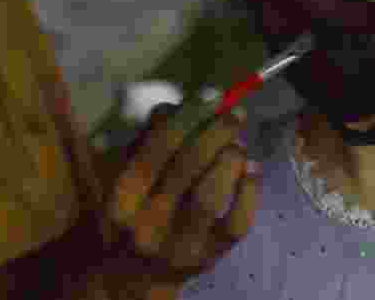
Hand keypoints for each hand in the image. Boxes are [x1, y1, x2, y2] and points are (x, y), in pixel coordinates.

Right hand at [97, 103, 257, 295]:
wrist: (133, 277)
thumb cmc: (133, 211)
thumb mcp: (125, 176)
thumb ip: (149, 140)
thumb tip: (185, 105)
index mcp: (122, 198)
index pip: (156, 149)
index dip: (188, 117)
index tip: (211, 96)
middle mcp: (147, 224)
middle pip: (187, 167)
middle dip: (216, 132)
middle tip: (235, 113)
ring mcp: (180, 245)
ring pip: (211, 195)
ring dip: (230, 160)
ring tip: (237, 145)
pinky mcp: (210, 258)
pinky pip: (237, 222)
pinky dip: (249, 190)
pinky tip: (251, 170)